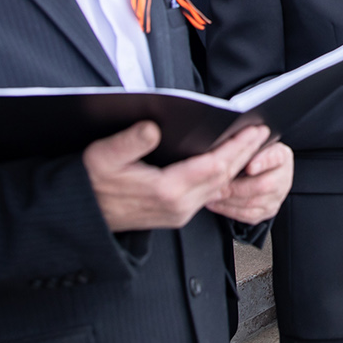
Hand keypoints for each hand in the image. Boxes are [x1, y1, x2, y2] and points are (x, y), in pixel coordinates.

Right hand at [83, 121, 269, 231]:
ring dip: (237, 165)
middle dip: (244, 153)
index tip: (253, 130)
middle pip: (223, 177)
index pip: (213, 166)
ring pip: (219, 187)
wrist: (81, 214)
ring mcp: (179, 213)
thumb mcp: (102, 156)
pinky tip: (228, 162)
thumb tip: (152, 128)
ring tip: (250, 143)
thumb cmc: (90, 183)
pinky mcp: (176, 213)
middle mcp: (178, 206)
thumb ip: (129, 142)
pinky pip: (209, 193)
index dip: (237, 148)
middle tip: (262, 132)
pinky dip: (223, 175)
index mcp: (165, 191)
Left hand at [205, 137, 292, 223]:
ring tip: (211, 194)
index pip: (275, 158)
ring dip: (229, 200)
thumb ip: (247, 143)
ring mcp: (277, 197)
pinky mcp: (268, 211)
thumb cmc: (256, 154)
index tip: (249, 166)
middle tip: (217, 185)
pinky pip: (248, 215)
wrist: (266, 169)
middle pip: (263, 185)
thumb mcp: (255, 143)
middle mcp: (283, 178)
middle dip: (236, 186)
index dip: (262, 162)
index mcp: (281, 156)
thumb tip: (234, 139)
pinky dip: (229, 210)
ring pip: (253, 203)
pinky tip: (216, 204)